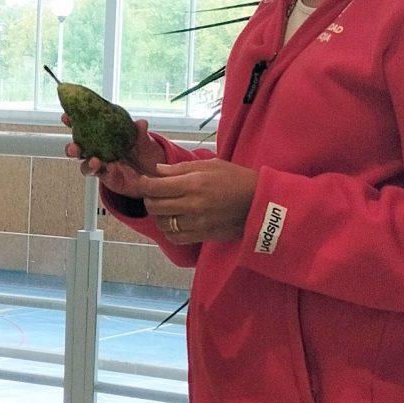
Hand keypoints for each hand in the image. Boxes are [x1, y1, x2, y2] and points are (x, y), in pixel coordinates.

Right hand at [63, 114, 165, 177]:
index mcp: (101, 136)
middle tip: (75, 147)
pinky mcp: (108, 178)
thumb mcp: (143, 139)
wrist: (153, 171)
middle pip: (78, 150)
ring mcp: (102, 166)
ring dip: (88, 164)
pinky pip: (103, 176)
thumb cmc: (143, 151)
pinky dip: (106, 172)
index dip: (72, 122)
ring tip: (95, 162)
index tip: (66, 117)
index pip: (82, 128)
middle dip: (72, 149)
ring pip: (86, 166)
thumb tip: (141, 123)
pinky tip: (111, 168)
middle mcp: (97, 151)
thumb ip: (140, 132)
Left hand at [121, 158, 258, 244]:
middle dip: (149, 199)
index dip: (144, 184)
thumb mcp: (210, 165)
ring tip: (166, 208)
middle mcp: (191, 205)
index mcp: (193, 184)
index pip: (154, 187)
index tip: (144, 181)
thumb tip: (157, 171)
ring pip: (162, 223)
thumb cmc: (236, 179)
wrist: (259, 203)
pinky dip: (169, 230)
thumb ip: (181, 168)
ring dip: (159, 215)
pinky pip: (175, 237)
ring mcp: (196, 223)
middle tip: (154, 194)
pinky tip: (174, 221)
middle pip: (154, 206)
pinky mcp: (202, 235)